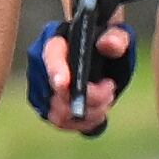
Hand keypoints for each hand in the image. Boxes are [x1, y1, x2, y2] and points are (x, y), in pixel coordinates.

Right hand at [27, 17, 129, 134]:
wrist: (99, 60)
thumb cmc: (103, 44)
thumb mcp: (115, 35)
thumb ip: (116, 38)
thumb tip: (109, 44)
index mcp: (56, 42)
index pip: (51, 56)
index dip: (55, 71)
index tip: (65, 84)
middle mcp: (42, 66)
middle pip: (56, 91)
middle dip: (87, 97)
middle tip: (109, 88)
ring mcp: (43, 90)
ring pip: (59, 112)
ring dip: (89, 111)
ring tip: (107, 99)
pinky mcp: (49, 108)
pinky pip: (63, 123)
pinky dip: (85, 121)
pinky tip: (99, 111)